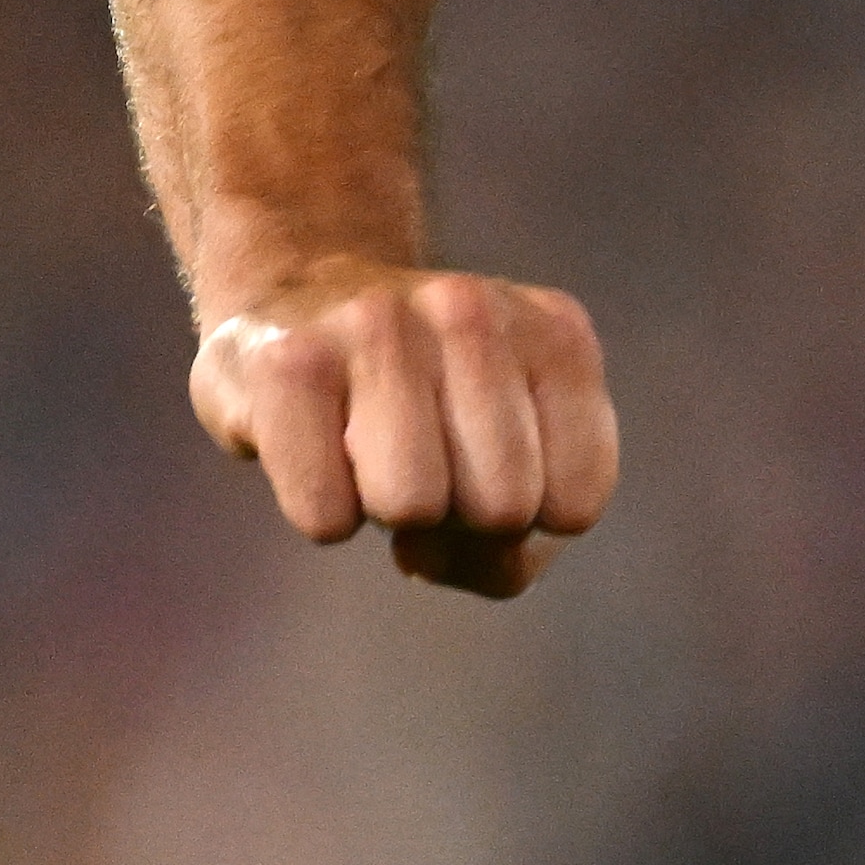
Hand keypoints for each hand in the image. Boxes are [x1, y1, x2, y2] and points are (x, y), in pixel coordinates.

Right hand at [188, 260, 617, 597]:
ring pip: (412, 507)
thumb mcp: (510, 443)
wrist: (299, 298)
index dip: (526, 531)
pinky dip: (321, 511)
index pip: (577, 502)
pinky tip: (317, 445)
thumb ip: (521, 536)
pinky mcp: (287, 362)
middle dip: (458, 524)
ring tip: (371, 452)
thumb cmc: (421, 399)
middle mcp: (471, 312)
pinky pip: (326, 516)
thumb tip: (476, 566)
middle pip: (502, 507)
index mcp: (554, 334)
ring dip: (387, 511)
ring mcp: (377, 325)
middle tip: (424, 470)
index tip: (486, 487)